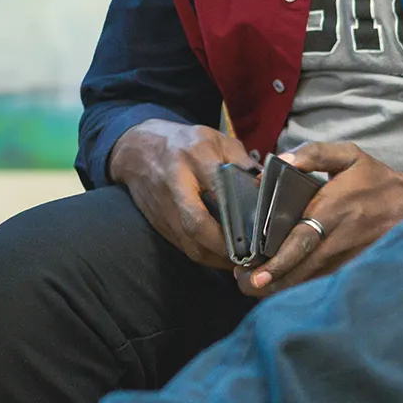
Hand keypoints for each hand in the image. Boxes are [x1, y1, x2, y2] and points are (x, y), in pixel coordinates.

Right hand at [107, 119, 253, 269]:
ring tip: (242, 263)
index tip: (259, 230)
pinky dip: (205, 256)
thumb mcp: (214, 139)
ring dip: (217, 259)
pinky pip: (184, 247)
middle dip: (226, 246)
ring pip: (190, 244)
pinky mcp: (160, 224)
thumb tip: (267, 185)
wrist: (135, 150)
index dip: (239, 212)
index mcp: (194, 157)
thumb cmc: (183, 143)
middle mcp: (176, 185)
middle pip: (197, 224)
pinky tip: (222, 257)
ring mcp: (165, 208)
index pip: (218, 187)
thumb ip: (242, 160)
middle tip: (251, 257)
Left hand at [238, 141, 402, 297]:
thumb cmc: (377, 180)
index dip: (279, 260)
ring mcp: (349, 257)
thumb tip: (282, 161)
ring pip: (312, 280)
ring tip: (257, 288)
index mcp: (334, 210)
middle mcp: (340, 238)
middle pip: (302, 268)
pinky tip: (285, 287)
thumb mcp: (349, 156)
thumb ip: (314, 154)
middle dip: (273, 280)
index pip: (302, 239)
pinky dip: (305, 287)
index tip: (256, 273)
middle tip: (245, 284)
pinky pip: (326, 281)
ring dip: (285, 287)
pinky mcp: (355, 266)